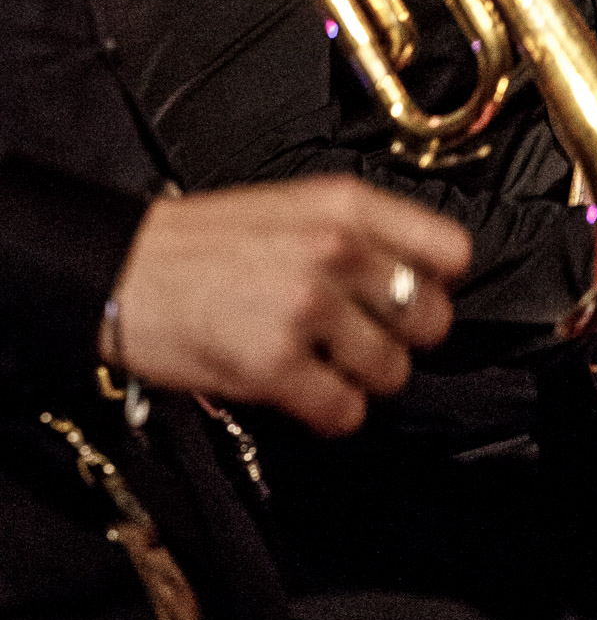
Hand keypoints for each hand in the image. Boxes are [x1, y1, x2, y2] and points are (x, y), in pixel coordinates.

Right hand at [108, 176, 471, 435]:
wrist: (122, 270)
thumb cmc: (204, 242)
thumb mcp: (294, 207)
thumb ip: (362, 232)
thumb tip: (422, 276)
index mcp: (345, 206)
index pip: (450, 251)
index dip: (437, 283)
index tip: (415, 295)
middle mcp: (335, 251)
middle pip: (430, 319)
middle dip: (402, 338)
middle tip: (364, 338)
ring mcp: (307, 308)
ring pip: (393, 372)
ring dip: (363, 379)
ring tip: (325, 364)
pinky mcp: (276, 365)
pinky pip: (346, 412)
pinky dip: (330, 413)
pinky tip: (303, 392)